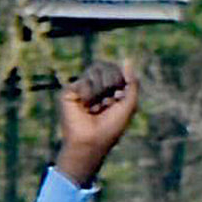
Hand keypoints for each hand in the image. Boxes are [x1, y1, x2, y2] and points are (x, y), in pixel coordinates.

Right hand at [55, 62, 137, 185]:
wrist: (91, 142)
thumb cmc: (111, 128)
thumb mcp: (129, 104)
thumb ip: (132, 82)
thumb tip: (127, 60)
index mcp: (109, 90)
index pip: (117, 70)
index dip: (121, 81)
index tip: (118, 99)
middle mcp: (94, 87)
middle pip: (107, 66)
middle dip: (111, 82)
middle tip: (106, 102)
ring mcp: (81, 89)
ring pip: (95, 69)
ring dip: (100, 90)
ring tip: (95, 106)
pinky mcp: (69, 92)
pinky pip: (84, 81)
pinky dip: (89, 94)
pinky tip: (85, 107)